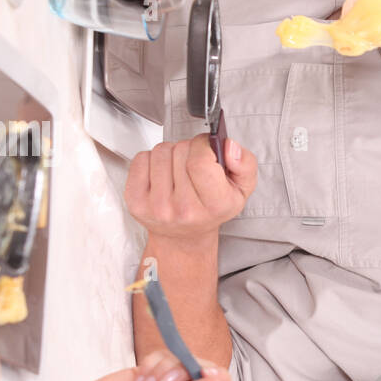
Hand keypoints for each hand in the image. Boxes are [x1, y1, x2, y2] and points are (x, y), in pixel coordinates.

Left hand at [124, 134, 257, 241]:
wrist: (184, 235)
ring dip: (170, 153)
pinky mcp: (135, 201)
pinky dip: (151, 160)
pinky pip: (141, 158)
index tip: (206, 149)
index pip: (200, 161)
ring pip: (160, 151)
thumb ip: (245, 164)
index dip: (203, 146)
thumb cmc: (211, 209)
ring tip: (178, 170)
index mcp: (214, 205)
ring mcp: (156, 207)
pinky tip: (162, 175)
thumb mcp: (241, 189)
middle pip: (180, 151)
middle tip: (194, 165)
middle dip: (188, 149)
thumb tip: (228, 146)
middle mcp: (183, 210)